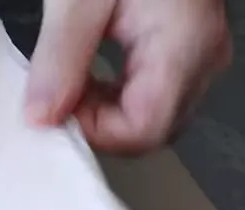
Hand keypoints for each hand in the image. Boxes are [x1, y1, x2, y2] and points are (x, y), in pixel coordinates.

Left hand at [25, 0, 232, 153]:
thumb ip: (60, 58)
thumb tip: (42, 117)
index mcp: (184, 42)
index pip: (145, 129)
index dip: (96, 132)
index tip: (55, 112)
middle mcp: (202, 53)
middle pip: (152, 129)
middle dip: (99, 125)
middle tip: (55, 98)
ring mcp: (198, 48)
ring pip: (151, 113)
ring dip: (103, 110)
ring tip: (67, 81)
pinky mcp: (183, 41)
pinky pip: (151, 88)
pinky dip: (113, 92)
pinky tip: (85, 72)